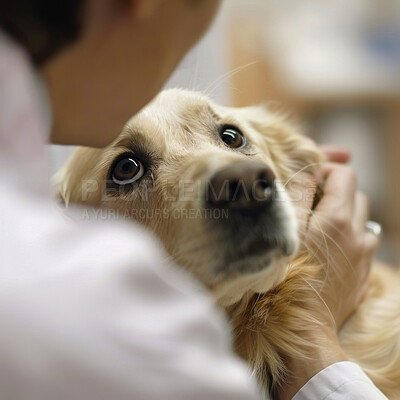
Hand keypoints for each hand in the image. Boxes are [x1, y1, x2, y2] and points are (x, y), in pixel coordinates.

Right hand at [278, 160, 378, 399]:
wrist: (305, 327)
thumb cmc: (287, 277)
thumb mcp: (286, 229)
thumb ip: (297, 194)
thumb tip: (307, 171)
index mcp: (338, 218)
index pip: (344, 175)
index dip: (326, 170)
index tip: (308, 178)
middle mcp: (357, 234)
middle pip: (356, 195)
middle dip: (335, 191)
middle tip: (309, 201)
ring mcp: (362, 256)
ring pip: (362, 221)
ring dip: (344, 215)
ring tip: (319, 226)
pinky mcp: (360, 275)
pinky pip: (361, 245)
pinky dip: (348, 238)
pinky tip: (328, 250)